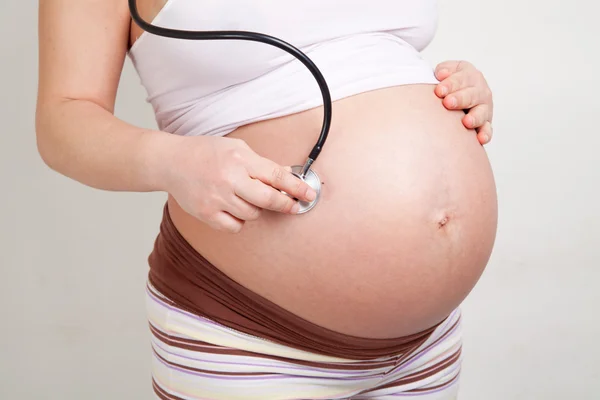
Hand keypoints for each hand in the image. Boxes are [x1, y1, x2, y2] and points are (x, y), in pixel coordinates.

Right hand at [161, 135, 316, 233]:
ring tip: (245, 196)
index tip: (308, 194)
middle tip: (293, 206)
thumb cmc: (206, 153)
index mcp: (238, 159)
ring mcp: (217, 198)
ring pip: (252, 214)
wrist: (171, 162)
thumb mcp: (236, 149)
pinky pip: (235, 226)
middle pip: (268, 200)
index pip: (275, 175)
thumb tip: (287, 177)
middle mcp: (228, 179)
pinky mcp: (206, 214)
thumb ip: (261, 164)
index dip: (296, 187)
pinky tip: (232, 207)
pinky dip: (239, 220)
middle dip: (285, 204)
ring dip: (256, 208)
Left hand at [434, 61, 493, 144]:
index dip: (451, 84)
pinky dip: (485, 134)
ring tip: (466, 122)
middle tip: (448, 102)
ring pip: (482, 112)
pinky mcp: (485, 123)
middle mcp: (480, 91)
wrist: (454, 95)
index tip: (439, 90)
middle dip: (460, 99)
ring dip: (475, 117)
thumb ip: (444, 70)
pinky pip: (487, 129)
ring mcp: (484, 108)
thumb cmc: (448, 84)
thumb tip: (441, 74)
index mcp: (470, 76)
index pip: (462, 78)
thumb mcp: (446, 72)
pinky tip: (480, 139)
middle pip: (472, 95)